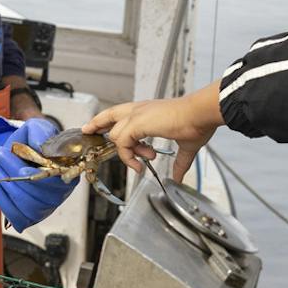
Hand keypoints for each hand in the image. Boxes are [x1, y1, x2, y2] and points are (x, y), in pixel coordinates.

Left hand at [0, 116, 71, 229]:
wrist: (19, 151)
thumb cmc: (32, 142)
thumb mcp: (37, 128)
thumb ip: (40, 132)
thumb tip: (40, 146)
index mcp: (67, 174)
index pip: (56, 182)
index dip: (38, 179)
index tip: (21, 169)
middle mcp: (59, 195)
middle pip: (37, 195)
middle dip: (13, 175)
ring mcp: (44, 208)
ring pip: (26, 206)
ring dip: (5, 185)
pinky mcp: (29, 217)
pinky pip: (16, 216)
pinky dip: (2, 200)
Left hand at [85, 83, 223, 178]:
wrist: (201, 113)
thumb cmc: (197, 123)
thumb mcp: (186, 146)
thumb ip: (179, 163)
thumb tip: (178, 177)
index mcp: (150, 111)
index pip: (123, 113)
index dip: (112, 121)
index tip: (105, 130)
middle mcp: (140, 110)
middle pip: (109, 114)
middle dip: (96, 124)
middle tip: (86, 131)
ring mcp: (137, 115)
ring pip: (115, 134)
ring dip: (127, 153)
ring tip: (143, 162)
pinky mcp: (137, 123)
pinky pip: (121, 142)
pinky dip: (128, 156)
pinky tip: (139, 164)